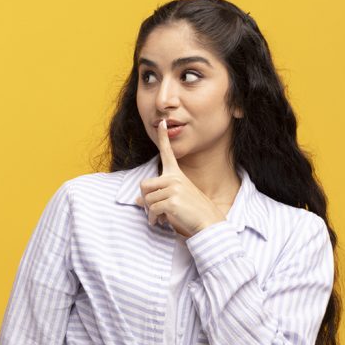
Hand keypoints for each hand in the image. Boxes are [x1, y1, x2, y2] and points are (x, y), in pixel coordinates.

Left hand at [136, 119, 225, 237]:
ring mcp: (173, 188)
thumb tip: (137, 200)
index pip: (167, 153)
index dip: (163, 137)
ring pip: (147, 200)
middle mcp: (174, 178)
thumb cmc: (191, 211)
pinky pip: (152, 210)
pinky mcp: (171, 201)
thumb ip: (156, 197)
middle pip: (144, 185)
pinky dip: (154, 218)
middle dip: (146, 199)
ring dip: (151, 211)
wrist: (208, 222)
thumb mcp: (173, 200)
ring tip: (163, 216)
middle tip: (155, 209)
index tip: (162, 123)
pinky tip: (162, 221)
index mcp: (176, 174)